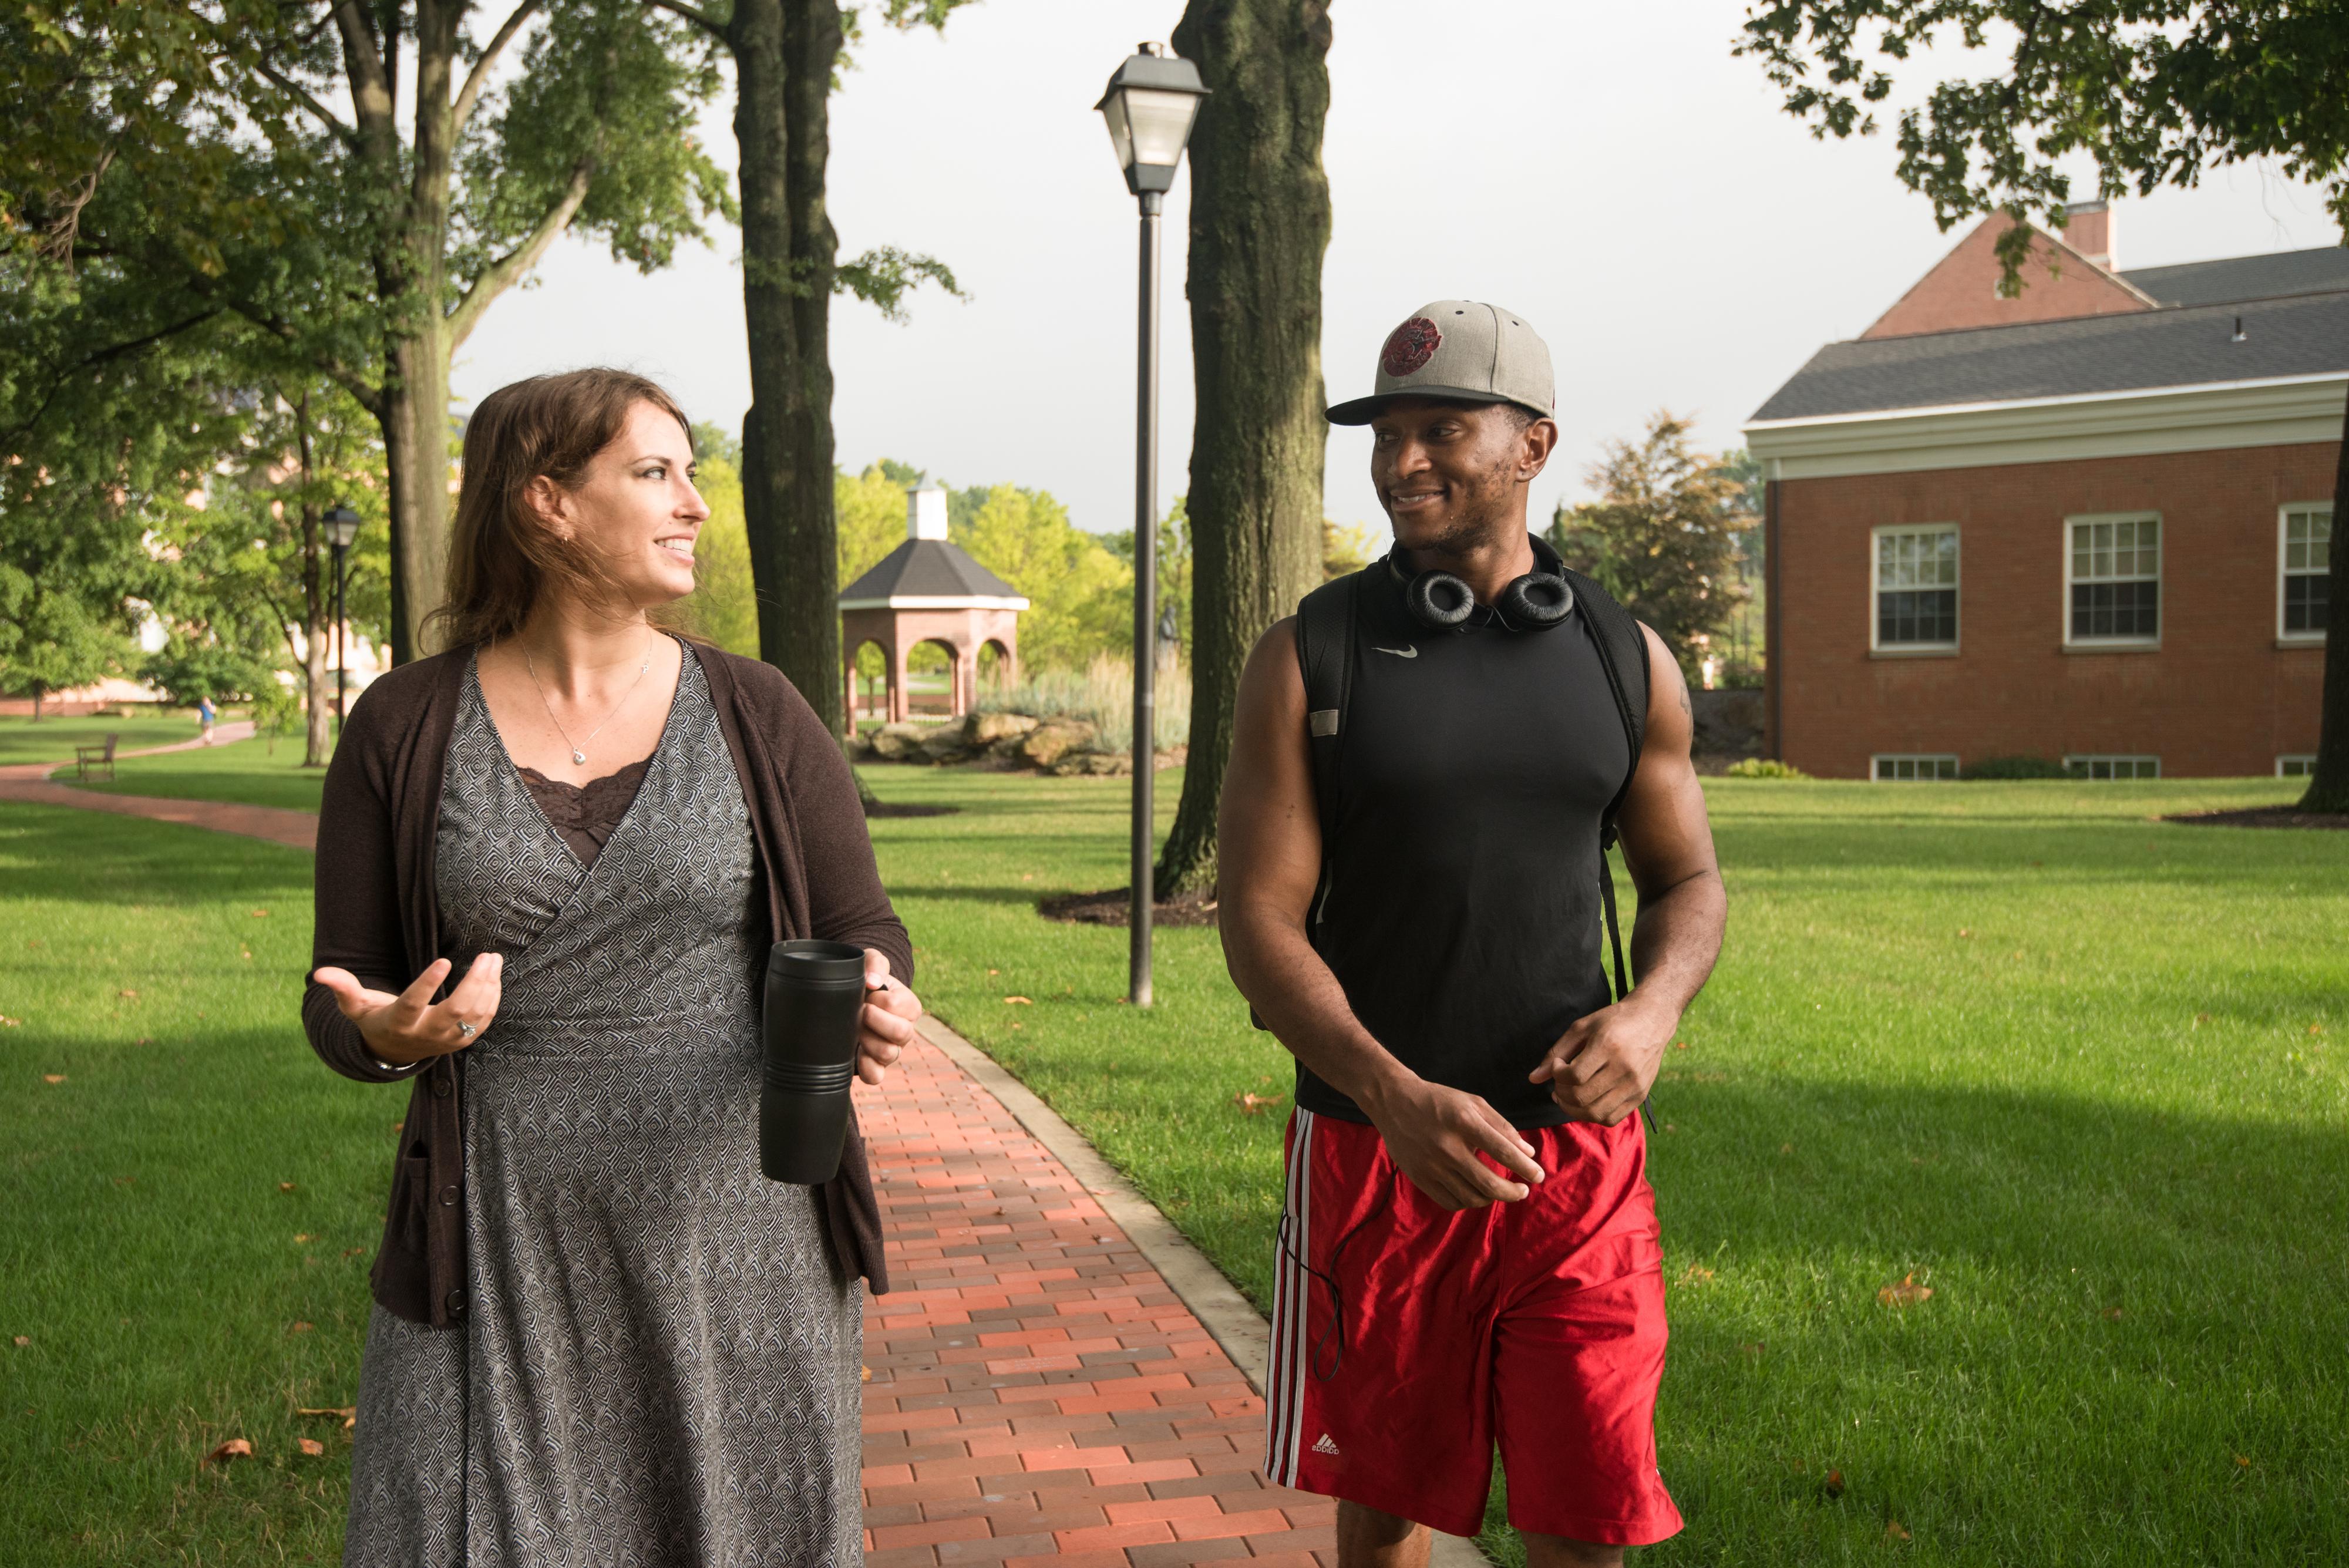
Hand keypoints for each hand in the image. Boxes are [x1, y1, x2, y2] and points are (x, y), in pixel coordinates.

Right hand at [312, 954, 503, 1068]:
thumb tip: (320, 972)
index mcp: (399, 1023)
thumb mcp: (356, 1006)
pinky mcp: (462, 1041)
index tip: (442, 960)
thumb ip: (343, 988)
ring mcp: (447, 1041)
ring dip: (488, 986)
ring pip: (474, 1015)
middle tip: (485, 955)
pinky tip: (494, 977)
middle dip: (474, 982)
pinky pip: (484, 1021)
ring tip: (493, 959)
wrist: (395, 1052)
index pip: (413, 1003)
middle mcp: (425, 1034)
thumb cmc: (375, 1019)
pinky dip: (492, 998)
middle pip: (455, 1011)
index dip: (428, 984)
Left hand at [855, 949, 921, 1086]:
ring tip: (857, 1029)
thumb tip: (872, 981)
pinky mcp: (876, 1065)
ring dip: (868, 1041)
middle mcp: (905, 1030)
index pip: (899, 1005)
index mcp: (909, 1006)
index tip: (868, 993)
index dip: (879, 999)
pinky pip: (876, 1076)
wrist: (856, 999)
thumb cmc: (867, 980)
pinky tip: (857, 1052)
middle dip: (875, 1020)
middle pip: (901, 1033)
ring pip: (889, 1055)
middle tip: (861, 1011)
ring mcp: (892, 1050)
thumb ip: (875, 963)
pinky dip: (866, 1067)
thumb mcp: (872, 963)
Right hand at [1362, 1076, 1544, 1210]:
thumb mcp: (1473, 1103)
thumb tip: (1528, 1153)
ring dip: (1492, 1198)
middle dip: (1514, 1193)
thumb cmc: (1439, 1100)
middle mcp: (1447, 1147)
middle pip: (1489, 1185)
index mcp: (1463, 1122)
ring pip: (1471, 1198)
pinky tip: (1474, 1192)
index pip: (1504, 1152)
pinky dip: (1468, 1202)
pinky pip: (1450, 1202)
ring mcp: (1431, 1165)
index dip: (1526, 1168)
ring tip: (1499, 1190)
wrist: (1393, 1102)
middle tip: (1523, 1191)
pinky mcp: (1419, 1177)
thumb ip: (1502, 1127)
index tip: (1539, 1176)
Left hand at [1529, 995, 1672, 1125]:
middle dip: (1561, 1093)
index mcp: (1608, 1046)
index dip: (1557, 1075)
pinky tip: (1586, 1101)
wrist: (1652, 1019)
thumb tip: (1533, 1079)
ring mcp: (1635, 1085)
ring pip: (1595, 1113)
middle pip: (1582, 1097)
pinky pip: (1611, 1118)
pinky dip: (1592, 1115)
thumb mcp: (1582, 1027)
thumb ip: (1556, 1051)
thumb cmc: (1614, 1020)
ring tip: (1567, 1095)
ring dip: (1573, 1109)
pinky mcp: (1640, 1095)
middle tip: (1559, 1082)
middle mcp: (1624, 1068)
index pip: (1574, 1076)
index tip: (1558, 1065)